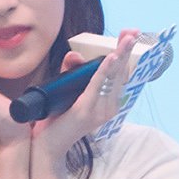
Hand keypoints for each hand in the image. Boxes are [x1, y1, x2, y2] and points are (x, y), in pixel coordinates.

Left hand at [31, 29, 136, 160]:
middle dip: (126, 50)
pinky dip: (104, 71)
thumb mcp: (66, 90)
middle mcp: (109, 106)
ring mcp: (100, 110)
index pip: (120, 74)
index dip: (125, 54)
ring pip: (111, 76)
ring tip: (127, 39)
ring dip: (119, 55)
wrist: (45, 147)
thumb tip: (75, 54)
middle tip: (133, 31)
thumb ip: (70, 71)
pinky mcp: (87, 111)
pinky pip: (98, 86)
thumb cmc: (56, 119)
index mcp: (108, 101)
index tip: (130, 35)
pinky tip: (110, 58)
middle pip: (120, 72)